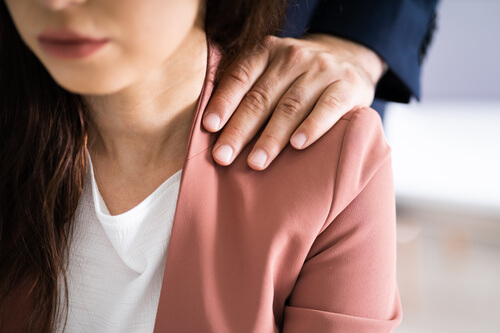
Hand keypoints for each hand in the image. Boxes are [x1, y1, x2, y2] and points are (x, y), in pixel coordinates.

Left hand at [203, 34, 386, 169]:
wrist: (349, 57)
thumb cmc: (298, 74)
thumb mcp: (272, 68)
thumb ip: (247, 85)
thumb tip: (213, 126)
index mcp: (268, 50)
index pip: (240, 76)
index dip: (223, 102)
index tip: (209, 127)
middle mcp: (294, 56)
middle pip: (261, 97)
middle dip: (239, 130)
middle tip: (223, 157)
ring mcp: (322, 70)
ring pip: (291, 106)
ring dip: (271, 137)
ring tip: (256, 162)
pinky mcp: (348, 86)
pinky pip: (328, 108)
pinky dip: (312, 127)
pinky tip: (298, 145)